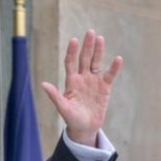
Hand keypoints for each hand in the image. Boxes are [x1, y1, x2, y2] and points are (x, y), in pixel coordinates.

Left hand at [40, 30, 122, 146]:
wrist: (84, 128)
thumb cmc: (71, 118)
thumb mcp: (62, 107)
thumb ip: (54, 95)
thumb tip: (43, 84)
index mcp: (71, 81)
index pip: (70, 62)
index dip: (72, 51)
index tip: (73, 40)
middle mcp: (82, 78)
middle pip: (84, 59)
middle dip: (87, 46)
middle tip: (90, 32)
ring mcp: (94, 81)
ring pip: (96, 63)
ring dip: (98, 51)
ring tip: (100, 39)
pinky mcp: (104, 88)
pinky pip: (109, 75)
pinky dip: (114, 68)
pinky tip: (118, 59)